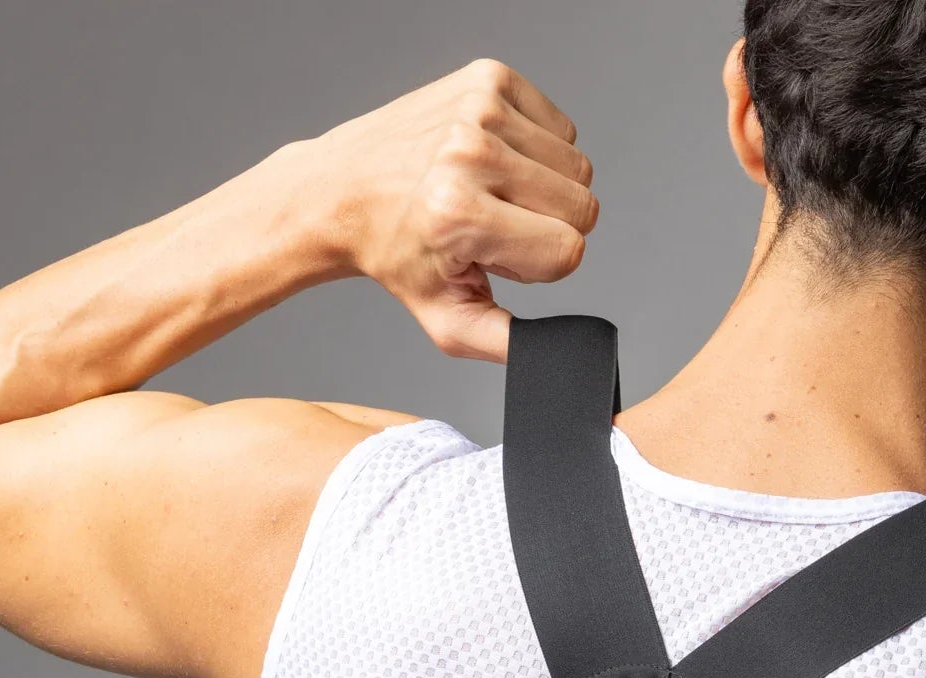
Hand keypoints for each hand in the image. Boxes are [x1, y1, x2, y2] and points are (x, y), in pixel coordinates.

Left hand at [308, 58, 598, 362]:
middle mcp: (470, 153)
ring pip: (576, 165)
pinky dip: (538, 148)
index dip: (542, 265)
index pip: (569, 251)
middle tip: (494, 225)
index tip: (498, 255)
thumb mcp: (448, 321)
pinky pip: (560, 126)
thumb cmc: (397, 255)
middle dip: (549, 225)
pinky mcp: (489, 77)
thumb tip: (557, 353)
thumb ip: (509, 345)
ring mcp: (480, 109)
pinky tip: (494, 160)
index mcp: (460, 214)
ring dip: (545, 187)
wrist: (343, 189)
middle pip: (582, 205)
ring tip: (493, 192)